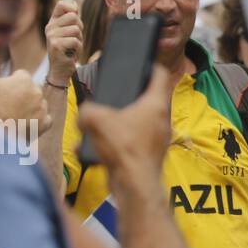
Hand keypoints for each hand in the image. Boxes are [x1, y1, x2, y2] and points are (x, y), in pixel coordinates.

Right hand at [0, 71, 51, 133]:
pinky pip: (45, 120)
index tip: (5, 89)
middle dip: (22, 95)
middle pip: (31, 90)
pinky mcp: (44, 124)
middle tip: (8, 105)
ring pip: (39, 104)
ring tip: (15, 116)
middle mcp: (37, 92)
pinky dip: (38, 121)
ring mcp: (42, 108)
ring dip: (30, 108)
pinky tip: (28, 124)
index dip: (12, 81)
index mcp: (24, 79)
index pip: (21, 75)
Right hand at [45, 0, 83, 86]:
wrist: (61, 69)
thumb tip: (74, 3)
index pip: (61, 4)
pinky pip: (76, 41)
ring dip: (79, 39)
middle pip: (73, 16)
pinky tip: (71, 53)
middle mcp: (50, 28)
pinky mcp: (56, 46)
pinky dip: (78, 48)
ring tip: (72, 46)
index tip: (76, 13)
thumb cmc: (67, 49)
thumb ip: (71, 18)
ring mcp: (51, 36)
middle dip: (80, 27)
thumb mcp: (69, 32)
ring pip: (76, 29)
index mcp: (53, 22)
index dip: (72, 7)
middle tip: (75, 38)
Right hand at [77, 65, 173, 195]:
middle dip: (131, 97)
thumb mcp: (96, 121)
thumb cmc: (124, 148)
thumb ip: (87, 111)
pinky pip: (132, 142)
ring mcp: (158, 137)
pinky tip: (96, 150)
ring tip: (101, 125)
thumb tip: (86, 114)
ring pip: (139, 122)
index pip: (161, 75)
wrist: (134, 184)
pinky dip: (117, 143)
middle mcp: (162, 119)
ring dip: (121, 122)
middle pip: (150, 99)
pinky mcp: (149, 154)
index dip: (151, 66)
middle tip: (116, 95)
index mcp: (157, 104)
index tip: (142, 64)